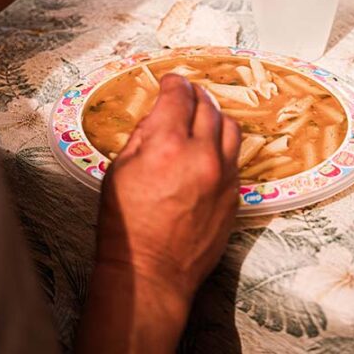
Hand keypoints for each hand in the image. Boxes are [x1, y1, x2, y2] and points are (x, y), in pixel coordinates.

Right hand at [96, 74, 240, 310]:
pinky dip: (223, 146)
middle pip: (207, 107)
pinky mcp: (235, 195)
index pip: (178, 96)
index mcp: (168, 145)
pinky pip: (234, 157)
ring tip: (203, 118)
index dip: (174, 83)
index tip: (171, 81)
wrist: (152, 272)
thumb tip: (159, 116)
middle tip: (186, 95)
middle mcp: (202, 155)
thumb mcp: (119, 171)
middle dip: (195, 95)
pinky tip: (210, 149)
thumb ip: (143, 137)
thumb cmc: (127, 227)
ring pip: (231, 128)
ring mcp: (223, 176)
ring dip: (216, 117)